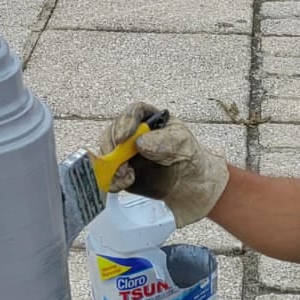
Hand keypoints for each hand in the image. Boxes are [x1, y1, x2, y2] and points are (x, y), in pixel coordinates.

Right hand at [97, 101, 228, 228]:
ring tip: (126, 175)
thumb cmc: (190, 157)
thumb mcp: (183, 142)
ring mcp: (126, 153)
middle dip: (113, 145)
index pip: (133, 113)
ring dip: (111, 164)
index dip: (126, 122)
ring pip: (107, 152)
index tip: (124, 137)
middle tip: (120, 159)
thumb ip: (163, 140)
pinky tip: (125, 182)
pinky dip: (112, 178)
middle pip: (114, 131)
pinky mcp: (122, 172)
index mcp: (150, 119)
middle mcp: (134, 133)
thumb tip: (139, 143)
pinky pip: (109, 173)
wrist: (192, 186)